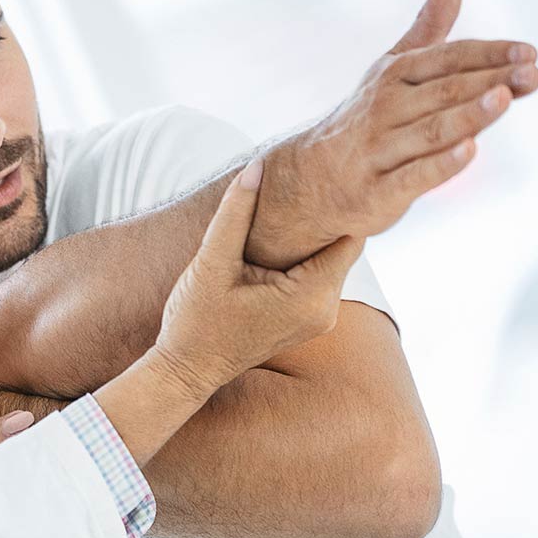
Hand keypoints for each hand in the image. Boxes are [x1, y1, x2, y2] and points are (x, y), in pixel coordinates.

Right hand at [153, 158, 364, 398]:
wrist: (187, 372)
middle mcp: (326, 310)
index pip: (350, 235)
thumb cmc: (195, 322)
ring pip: (330, 260)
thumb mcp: (211, 263)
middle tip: (297, 188)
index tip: (318, 181)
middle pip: (343, 246)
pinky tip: (275, 246)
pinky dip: (303, 258)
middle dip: (323, 219)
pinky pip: (318, 276)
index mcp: (310, 295)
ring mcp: (319, 318)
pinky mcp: (308, 320)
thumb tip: (257, 166)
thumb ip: (235, 213)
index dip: (338, 205)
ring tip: (282, 215)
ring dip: (310, 239)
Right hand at [246, 0, 537, 268]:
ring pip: (431, 131)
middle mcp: (383, 110)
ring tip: (504, 98)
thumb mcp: (393, 68)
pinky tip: (470, 152)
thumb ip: (430, 25)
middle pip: (444, 92)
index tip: (530, 52)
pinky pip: (412, 177)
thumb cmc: (368, 119)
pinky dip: (441, 166)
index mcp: (393, 75)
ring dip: (469, 115)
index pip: (446, 58)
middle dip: (490, 81)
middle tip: (534, 74)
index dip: (488, 53)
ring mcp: (379, 151)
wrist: (311, 178)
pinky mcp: (378, 192)